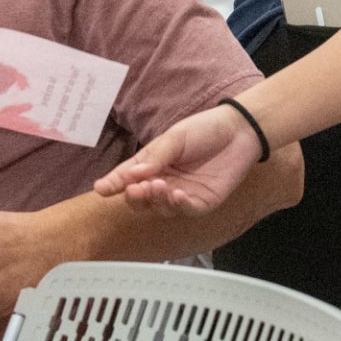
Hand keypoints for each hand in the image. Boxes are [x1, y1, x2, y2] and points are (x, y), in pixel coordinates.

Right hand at [91, 104, 262, 214]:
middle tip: (135, 188)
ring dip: (155, 200)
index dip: (113, 184)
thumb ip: (155, 157)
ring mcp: (182, 194)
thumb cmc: (205, 129)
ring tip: (157, 185)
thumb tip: (132, 175)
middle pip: (140, 200)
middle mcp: (164, 182)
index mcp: (153, 165)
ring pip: (160, 208)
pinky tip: (176, 195)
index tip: (101, 189)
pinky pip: (185, 210)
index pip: (128, 178)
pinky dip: (177, 205)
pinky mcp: (202, 202)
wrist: (239, 130)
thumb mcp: (175, 137)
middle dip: (135, 196)